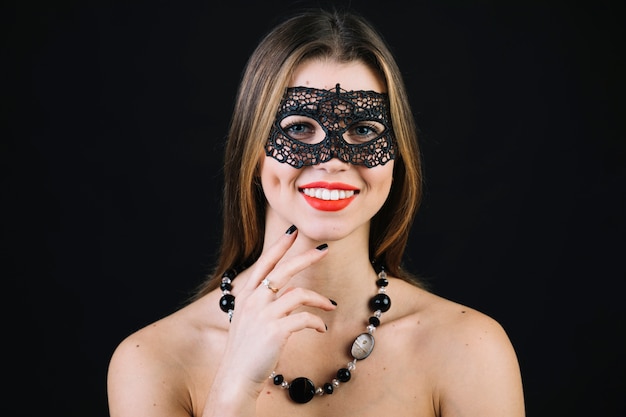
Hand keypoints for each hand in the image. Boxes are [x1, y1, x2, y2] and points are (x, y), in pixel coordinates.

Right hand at [217, 226, 335, 399]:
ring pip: (299, 294)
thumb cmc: (247, 348)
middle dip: (306, 257)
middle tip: (324, 250)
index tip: (292, 231)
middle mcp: (253, 300)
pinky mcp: (275, 331)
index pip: (264, 263)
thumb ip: (266, 301)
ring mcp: (263, 315)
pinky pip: (305, 318)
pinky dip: (317, 322)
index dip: (279, 246)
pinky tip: (321, 328)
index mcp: (246, 295)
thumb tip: (291, 290)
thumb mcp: (250, 318)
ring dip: (319, 299)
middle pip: (283, 270)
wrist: (236, 376)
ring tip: (330, 305)